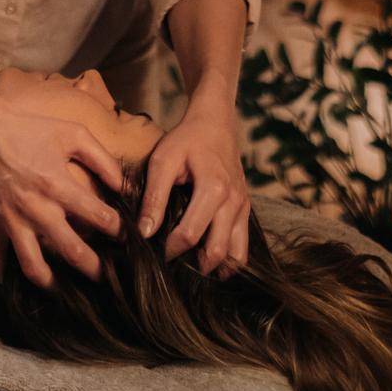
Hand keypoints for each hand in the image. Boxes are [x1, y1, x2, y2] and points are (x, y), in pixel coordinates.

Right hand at [0, 96, 126, 290]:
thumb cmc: (29, 128)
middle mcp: (38, 209)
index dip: (119, 230)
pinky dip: (6, 273)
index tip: (128, 238)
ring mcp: (13, 220)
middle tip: (108, 277)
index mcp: (59, 185)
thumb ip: (102, 159)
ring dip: (52, 283)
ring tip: (65, 291)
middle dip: (94, 268)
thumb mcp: (72, 133)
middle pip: (72, 251)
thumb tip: (123, 186)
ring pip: (34, 266)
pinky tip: (16, 284)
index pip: (98, 217)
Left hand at [137, 99, 248, 279]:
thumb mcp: (163, 161)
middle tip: (173, 268)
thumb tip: (144, 233)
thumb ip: (154, 197)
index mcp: (213, 189)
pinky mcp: (246, 209)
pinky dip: (228, 259)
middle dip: (194, 267)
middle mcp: (234, 202)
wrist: (216, 122)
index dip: (169, 250)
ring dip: (216, 268)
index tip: (154, 252)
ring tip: (192, 268)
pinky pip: (243, 245)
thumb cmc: (186, 140)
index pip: (190, 235)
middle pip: (217, 252)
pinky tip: (209, 260)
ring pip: (237, 255)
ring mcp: (244, 207)